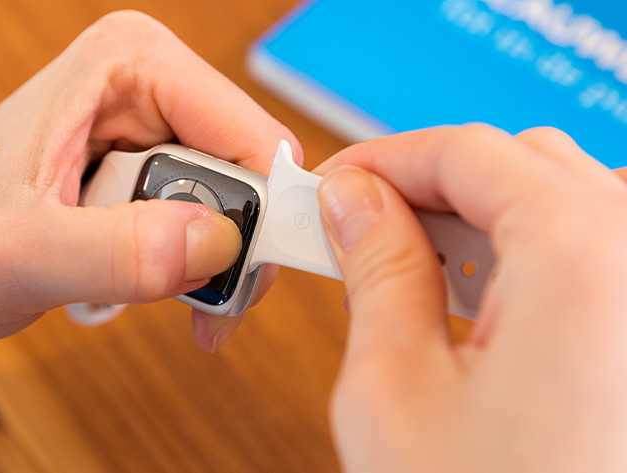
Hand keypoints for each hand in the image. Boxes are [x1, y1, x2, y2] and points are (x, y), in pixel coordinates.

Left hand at [0, 11, 299, 344]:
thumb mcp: (19, 254)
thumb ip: (116, 250)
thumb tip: (218, 244)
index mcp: (130, 63)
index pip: (251, 136)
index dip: (262, 216)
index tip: (240, 287)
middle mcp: (147, 81)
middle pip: (248, 173)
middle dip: (226, 250)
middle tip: (188, 308)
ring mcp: (146, 123)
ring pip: (231, 205)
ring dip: (197, 267)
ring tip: (129, 290)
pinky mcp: (141, 164)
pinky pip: (198, 220)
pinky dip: (178, 267)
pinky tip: (128, 281)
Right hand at [315, 125, 626, 471]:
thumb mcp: (395, 389)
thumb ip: (375, 270)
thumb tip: (355, 205)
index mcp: (586, 252)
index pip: (467, 150)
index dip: (384, 160)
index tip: (335, 190)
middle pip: (519, 165)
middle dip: (430, 188)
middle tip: (361, 234)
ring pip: (562, 203)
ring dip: (479, 223)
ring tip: (414, 276)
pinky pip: (596, 252)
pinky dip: (528, 259)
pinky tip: (479, 306)